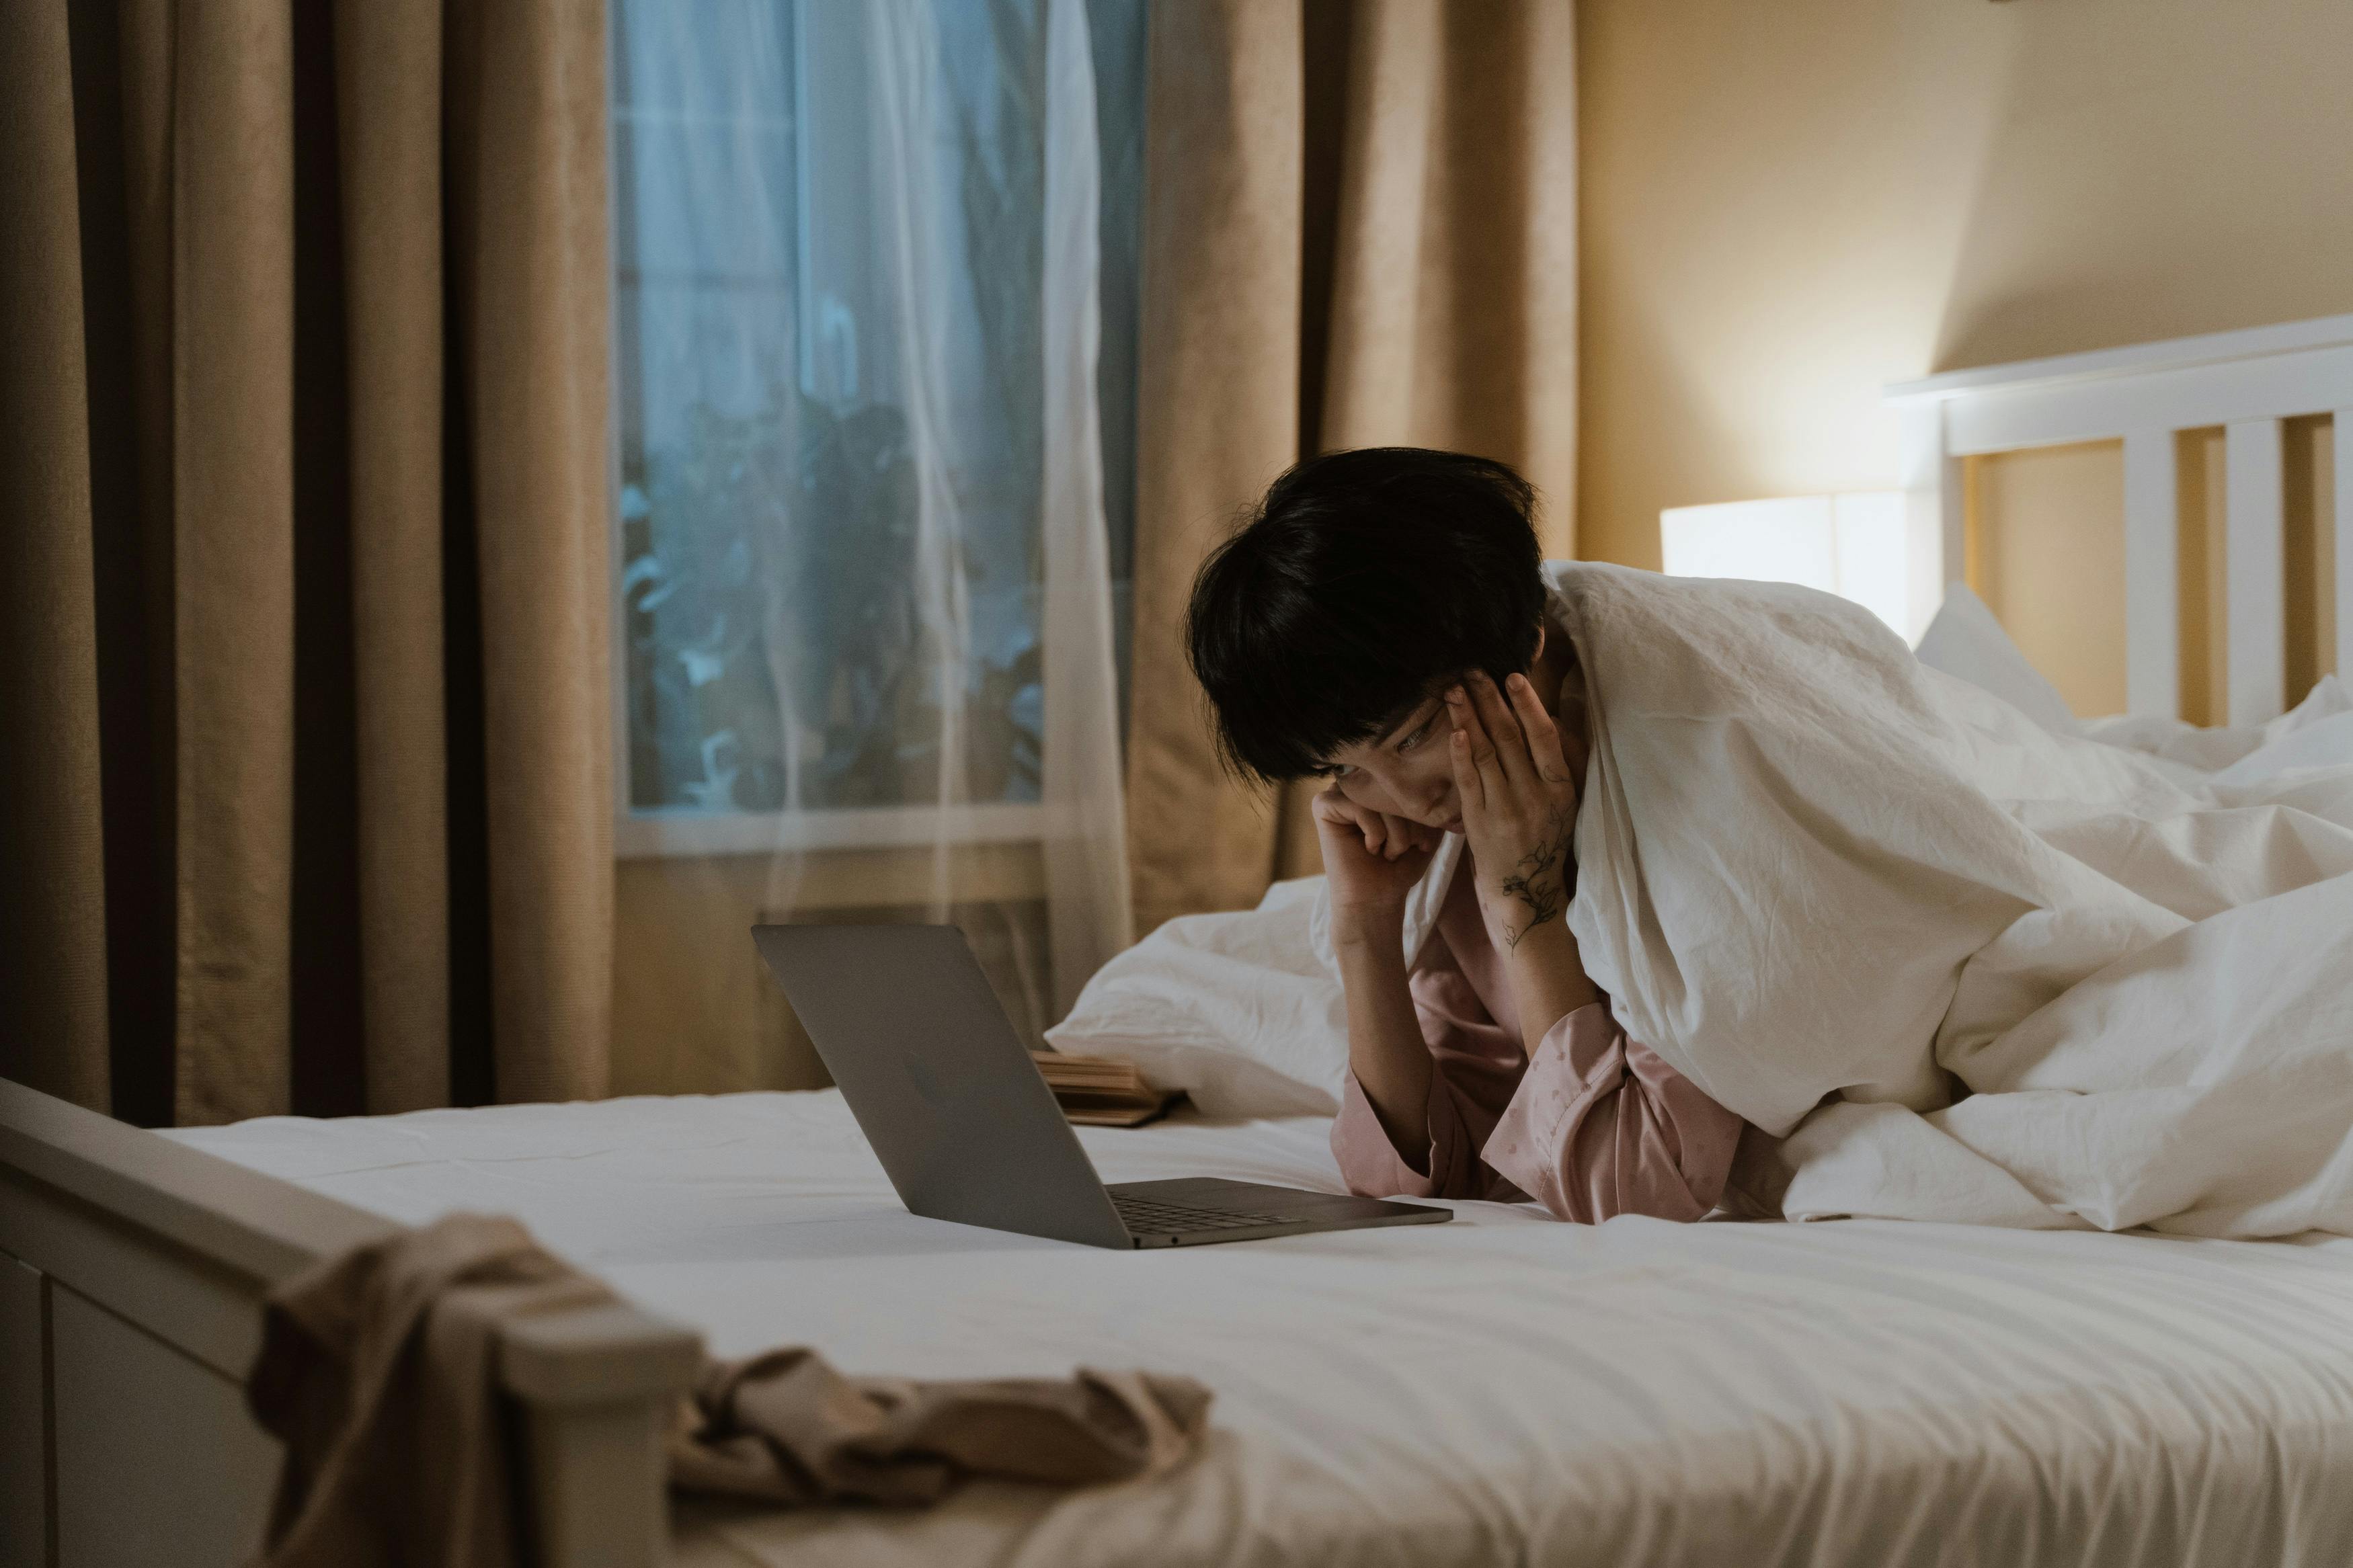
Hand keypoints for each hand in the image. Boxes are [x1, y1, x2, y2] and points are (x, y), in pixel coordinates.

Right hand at [1311, 784, 1439, 920]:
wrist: (1377, 900)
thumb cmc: (1400, 866)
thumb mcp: (1425, 828)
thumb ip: (1429, 800)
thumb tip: (1441, 775)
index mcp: (1377, 786)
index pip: (1408, 781)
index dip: (1420, 810)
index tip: (1421, 842)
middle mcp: (1356, 784)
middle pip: (1395, 787)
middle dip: (1410, 822)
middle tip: (1409, 848)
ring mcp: (1336, 792)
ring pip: (1379, 797)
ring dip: (1396, 831)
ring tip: (1389, 853)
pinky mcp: (1322, 805)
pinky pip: (1360, 806)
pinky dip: (1375, 832)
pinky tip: (1370, 849)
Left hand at [1447, 671, 1579, 948]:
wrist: (1524, 891)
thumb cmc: (1542, 840)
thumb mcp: (1561, 803)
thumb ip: (1551, 765)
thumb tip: (1540, 717)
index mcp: (1561, 789)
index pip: (1544, 738)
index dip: (1528, 704)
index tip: (1512, 676)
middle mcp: (1535, 797)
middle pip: (1510, 738)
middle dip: (1489, 700)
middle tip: (1472, 671)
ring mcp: (1506, 809)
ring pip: (1486, 753)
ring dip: (1469, 717)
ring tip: (1455, 689)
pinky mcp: (1480, 823)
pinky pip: (1469, 781)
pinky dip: (1461, 754)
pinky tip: (1454, 729)